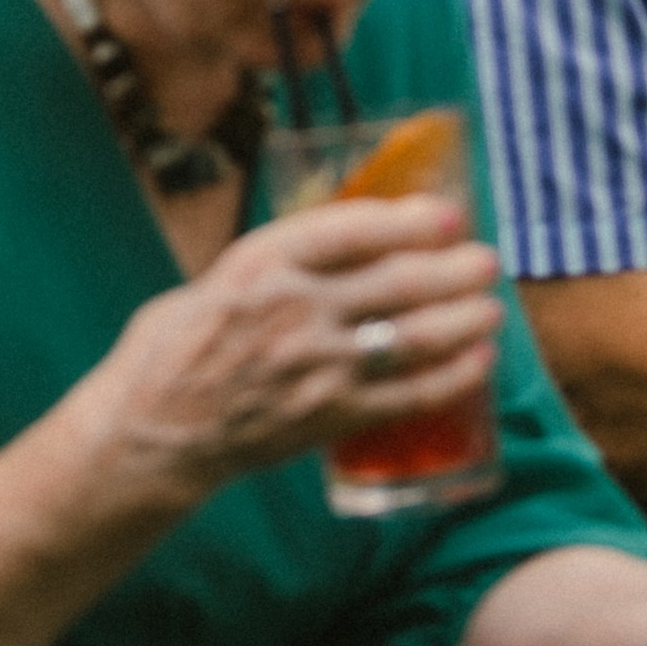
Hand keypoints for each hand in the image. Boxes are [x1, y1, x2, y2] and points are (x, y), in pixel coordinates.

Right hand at [90, 194, 501, 503]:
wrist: (155, 432)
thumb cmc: (174, 349)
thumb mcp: (216, 280)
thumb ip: (274, 265)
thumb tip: (336, 246)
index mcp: (261, 264)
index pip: (352, 229)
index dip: (408, 218)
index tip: (447, 214)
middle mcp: (296, 310)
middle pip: (397, 281)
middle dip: (453, 268)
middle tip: (486, 260)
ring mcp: (317, 367)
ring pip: (413, 337)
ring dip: (463, 319)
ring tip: (491, 307)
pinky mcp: (330, 417)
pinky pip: (408, 396)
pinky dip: (451, 378)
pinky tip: (478, 363)